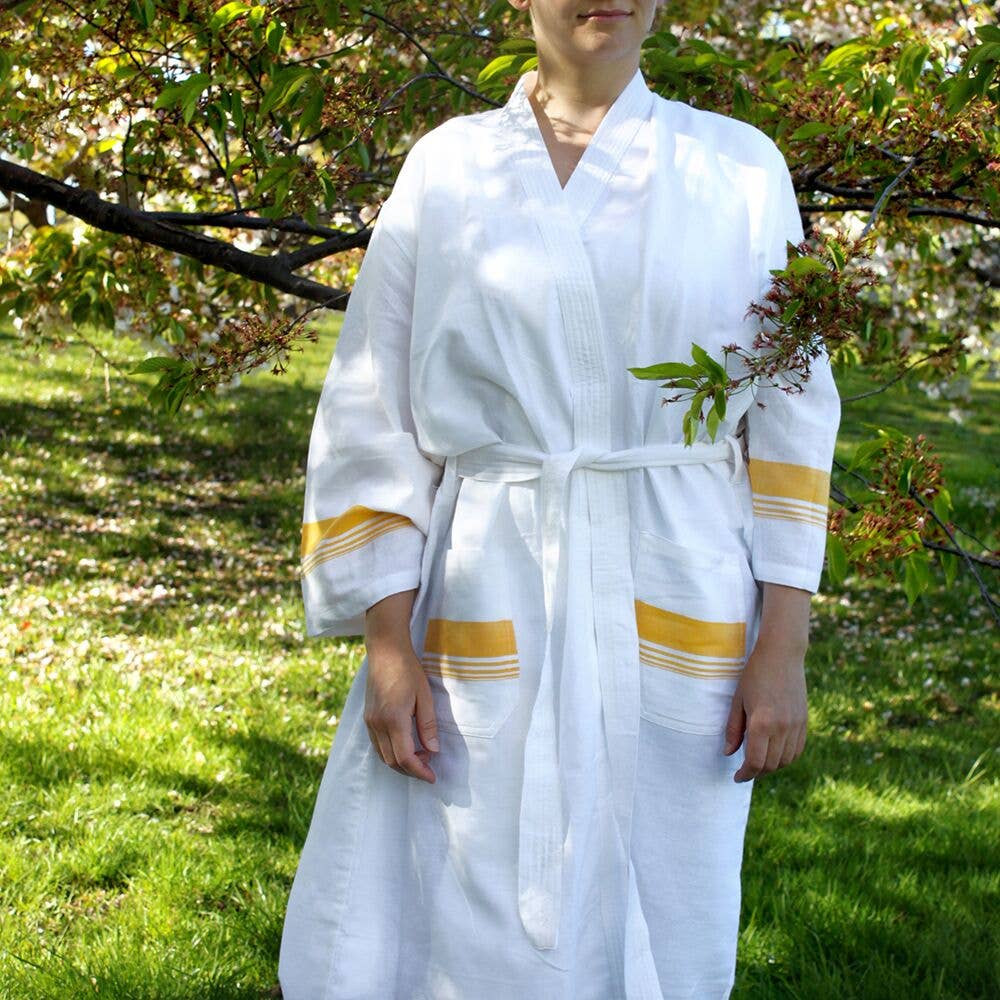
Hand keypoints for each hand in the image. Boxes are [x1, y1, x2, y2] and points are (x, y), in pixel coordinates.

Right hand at [363, 590, 439, 782]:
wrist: (385, 651)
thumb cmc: (408, 670)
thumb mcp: (425, 696)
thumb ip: (428, 725)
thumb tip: (433, 751)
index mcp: (394, 719)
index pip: (405, 758)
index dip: (420, 772)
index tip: (433, 777)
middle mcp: (378, 724)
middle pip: (392, 761)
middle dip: (411, 770)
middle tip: (429, 768)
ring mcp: (369, 722)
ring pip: (383, 756)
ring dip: (401, 763)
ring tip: (421, 757)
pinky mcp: (367, 718)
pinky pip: (377, 745)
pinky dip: (391, 753)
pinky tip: (405, 746)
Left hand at [723, 582, 810, 782]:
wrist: (782, 655)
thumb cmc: (754, 675)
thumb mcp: (737, 700)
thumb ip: (733, 729)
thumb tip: (729, 753)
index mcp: (762, 723)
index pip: (755, 762)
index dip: (745, 774)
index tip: (737, 777)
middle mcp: (782, 728)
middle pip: (771, 765)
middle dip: (757, 772)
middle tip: (745, 769)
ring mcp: (796, 725)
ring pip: (786, 760)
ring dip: (772, 766)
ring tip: (759, 761)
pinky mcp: (804, 721)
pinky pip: (797, 750)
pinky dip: (786, 757)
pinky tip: (775, 753)